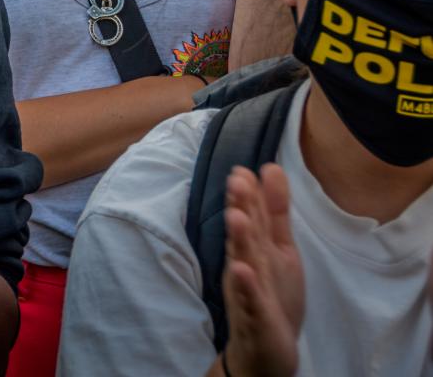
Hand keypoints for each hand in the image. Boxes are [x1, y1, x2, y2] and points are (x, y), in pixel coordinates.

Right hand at [222, 164, 302, 376]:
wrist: (265, 348)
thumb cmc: (270, 294)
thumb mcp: (279, 248)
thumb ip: (274, 210)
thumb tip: (270, 167)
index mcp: (255, 248)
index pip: (252, 217)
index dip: (249, 195)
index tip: (242, 169)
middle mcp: (246, 264)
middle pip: (245, 233)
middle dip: (241, 207)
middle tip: (236, 180)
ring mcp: (249, 290)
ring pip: (244, 262)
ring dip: (239, 240)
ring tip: (236, 217)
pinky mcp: (255, 317)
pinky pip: (250, 300)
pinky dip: (246, 286)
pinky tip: (242, 270)